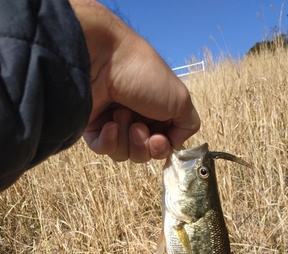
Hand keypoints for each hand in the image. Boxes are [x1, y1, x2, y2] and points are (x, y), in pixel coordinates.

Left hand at [69, 0, 199, 161]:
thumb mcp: (180, 99)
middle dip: (143, 145)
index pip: (162, 146)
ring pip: (124, 154)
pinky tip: (109, 125)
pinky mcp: (92, 127)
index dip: (161, 149)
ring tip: (122, 114)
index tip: (158, 139)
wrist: (104, 59)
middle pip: (144, 154)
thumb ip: (188, 125)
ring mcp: (113, 123)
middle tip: (138, 127)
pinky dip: (109, 141)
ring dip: (126, 139)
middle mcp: (137, 118)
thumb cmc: (145, 75)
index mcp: (158, 112)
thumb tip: (176, 143)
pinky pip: (103, 149)